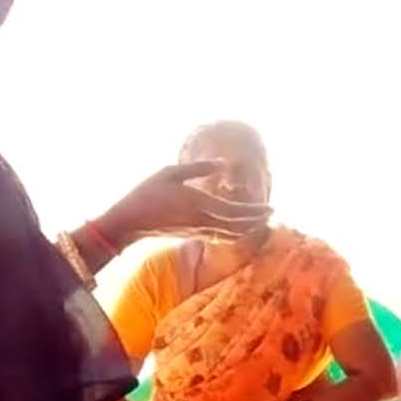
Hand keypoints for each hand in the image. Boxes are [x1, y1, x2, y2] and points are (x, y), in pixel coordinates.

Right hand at [99, 161, 270, 244]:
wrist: (128, 221)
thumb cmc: (146, 192)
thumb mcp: (171, 172)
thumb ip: (198, 168)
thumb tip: (223, 163)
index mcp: (200, 204)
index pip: (236, 211)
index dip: (255, 211)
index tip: (271, 207)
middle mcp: (202, 221)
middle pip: (237, 225)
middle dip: (256, 220)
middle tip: (272, 213)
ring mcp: (197, 230)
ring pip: (230, 233)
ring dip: (247, 228)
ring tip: (260, 221)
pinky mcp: (191, 234)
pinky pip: (218, 236)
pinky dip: (233, 234)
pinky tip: (237, 230)